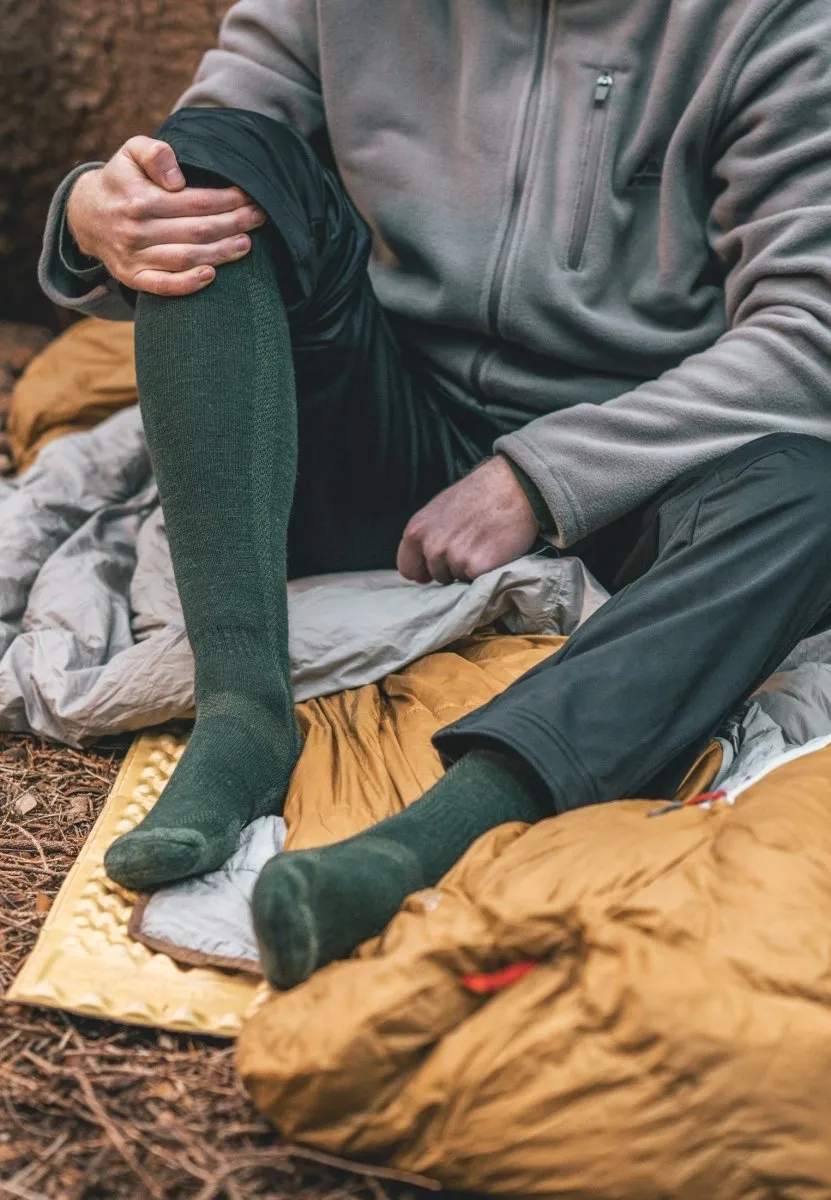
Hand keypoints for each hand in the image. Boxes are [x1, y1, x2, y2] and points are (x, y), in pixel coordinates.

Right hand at [66, 136, 267, 296]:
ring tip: (247, 244)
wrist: (85, 215)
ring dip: (220, 253)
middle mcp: (136, 230)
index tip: (249, 196)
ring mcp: (134, 257)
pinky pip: (163, 286)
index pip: (194, 202)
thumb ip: (154, 153)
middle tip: (259, 217)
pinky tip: (212, 275)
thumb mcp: (130, 153)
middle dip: (233, 224)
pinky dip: (188, 284)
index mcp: (140, 199)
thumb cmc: (120, 180)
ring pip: (186, 258)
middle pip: (197, 231)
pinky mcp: (132, 277)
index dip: (226, 200)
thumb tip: (177, 178)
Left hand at [397, 456, 539, 584]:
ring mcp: (454, 558)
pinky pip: (476, 581)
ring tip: (483, 544)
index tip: (439, 563)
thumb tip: (423, 560)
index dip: (424, 569)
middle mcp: (431, 546)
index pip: (408, 569)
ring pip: (456, 579)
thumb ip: (428, 534)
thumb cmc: (480, 494)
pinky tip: (494, 550)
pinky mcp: (476, 567)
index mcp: (416, 530)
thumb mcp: (440, 509)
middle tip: (471, 544)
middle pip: (435, 576)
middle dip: (450, 567)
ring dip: (468, 569)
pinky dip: (485, 572)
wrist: (515, 486)